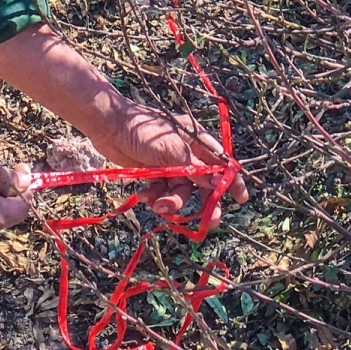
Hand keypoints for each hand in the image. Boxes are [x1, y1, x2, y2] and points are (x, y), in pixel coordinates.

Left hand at [88, 99, 249, 217]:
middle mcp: (187, 153)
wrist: (109, 127)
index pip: (221, 162)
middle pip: (204, 183)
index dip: (232, 180)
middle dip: (205, 202)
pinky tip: (144, 196)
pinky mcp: (154, 174)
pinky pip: (162, 192)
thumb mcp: (173, 151)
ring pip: (181, 191)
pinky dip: (155, 198)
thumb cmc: (143, 130)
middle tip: (210, 222)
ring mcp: (170, 165)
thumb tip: (220, 182)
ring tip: (159, 206)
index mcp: (197, 140)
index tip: (241, 199)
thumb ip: (196, 169)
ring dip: (172, 202)